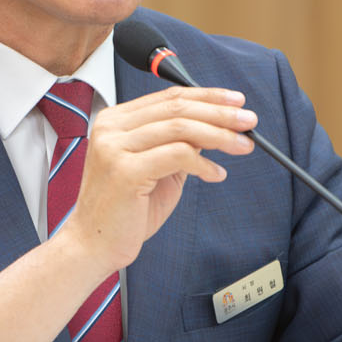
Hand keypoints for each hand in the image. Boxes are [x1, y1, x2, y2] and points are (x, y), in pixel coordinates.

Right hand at [57, 85, 257, 272]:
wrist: (93, 245)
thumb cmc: (125, 210)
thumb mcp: (157, 167)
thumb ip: (178, 144)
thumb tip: (216, 126)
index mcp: (115, 120)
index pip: (168, 97)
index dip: (207, 96)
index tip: (236, 101)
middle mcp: (111, 127)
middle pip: (177, 107)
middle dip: (219, 112)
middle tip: (248, 121)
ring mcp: (115, 147)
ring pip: (180, 128)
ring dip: (219, 135)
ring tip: (242, 145)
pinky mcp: (125, 170)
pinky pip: (177, 155)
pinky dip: (203, 163)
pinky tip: (216, 173)